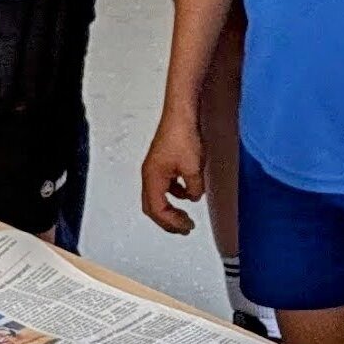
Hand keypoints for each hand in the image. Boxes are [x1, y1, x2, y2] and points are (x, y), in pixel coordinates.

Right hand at [140, 112, 204, 236]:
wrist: (182, 115)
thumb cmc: (182, 136)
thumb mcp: (193, 169)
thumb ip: (194, 189)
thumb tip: (194, 197)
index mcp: (152, 178)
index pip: (157, 209)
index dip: (172, 222)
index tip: (187, 226)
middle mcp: (149, 174)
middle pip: (152, 206)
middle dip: (167, 221)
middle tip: (183, 228)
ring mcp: (154, 168)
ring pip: (157, 197)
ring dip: (169, 209)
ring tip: (184, 216)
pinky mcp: (162, 162)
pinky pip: (164, 186)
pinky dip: (173, 195)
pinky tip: (186, 193)